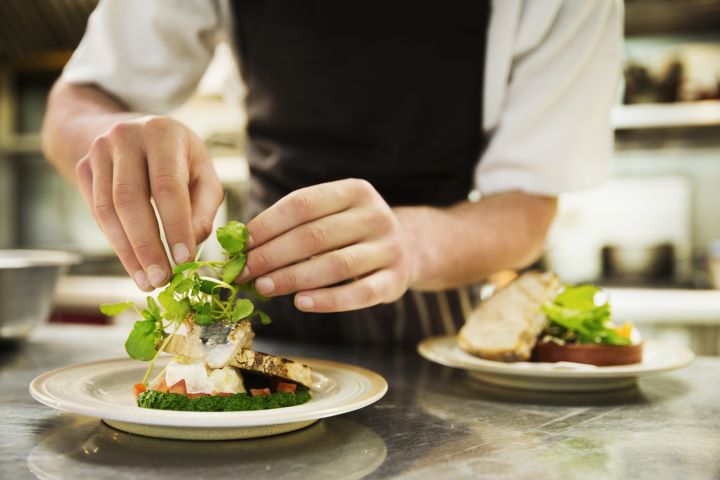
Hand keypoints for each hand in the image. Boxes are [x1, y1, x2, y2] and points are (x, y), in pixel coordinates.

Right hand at [75, 115, 223, 290]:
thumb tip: (194, 241)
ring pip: (108, 210)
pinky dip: (115, 242)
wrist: (134, 131)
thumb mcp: (203, 173)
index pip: (167, 186)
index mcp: (162, 133)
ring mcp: (98, 151)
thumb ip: (205, 207)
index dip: (175, 226)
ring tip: (146, 281)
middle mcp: (125, 137)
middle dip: (146, 246)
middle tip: (161, 279)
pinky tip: (132, 264)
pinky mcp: (83, 167)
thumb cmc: (180, 159)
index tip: (184, 259)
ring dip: (127, 252)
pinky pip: (97, 212)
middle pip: (131, 200)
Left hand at [239, 179, 415, 311]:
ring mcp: (389, 248)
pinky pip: (359, 294)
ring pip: (335, 265)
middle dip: (273, 255)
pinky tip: (301, 303)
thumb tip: (245, 245)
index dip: (268, 224)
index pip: (303, 204)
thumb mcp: (333, 214)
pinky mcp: (395, 280)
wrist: (409, 248)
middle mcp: (376, 215)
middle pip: (315, 236)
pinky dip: (328, 301)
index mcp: (355, 191)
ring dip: (293, 278)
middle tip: (245, 272)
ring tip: (264, 288)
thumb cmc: (353, 232)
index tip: (242, 244)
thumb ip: (297, 224)